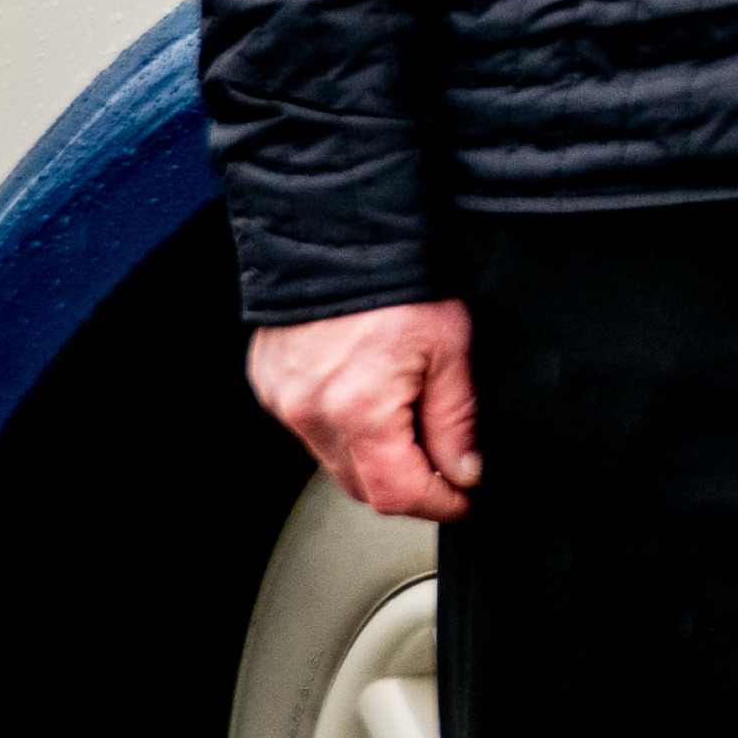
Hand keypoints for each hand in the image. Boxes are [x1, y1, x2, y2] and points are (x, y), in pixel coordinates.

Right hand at [250, 301, 477, 522]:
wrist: (338, 233)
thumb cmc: (399, 283)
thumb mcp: (450, 350)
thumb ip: (456, 420)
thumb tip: (465, 471)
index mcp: (358, 412)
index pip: (395, 494)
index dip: (437, 504)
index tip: (464, 501)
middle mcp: (310, 415)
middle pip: (360, 486)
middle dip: (408, 488)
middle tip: (447, 471)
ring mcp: (284, 402)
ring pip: (334, 460)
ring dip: (374, 459)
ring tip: (413, 426)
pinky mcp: (272, 385)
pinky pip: (310, 428)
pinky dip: (344, 429)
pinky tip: (372, 400)